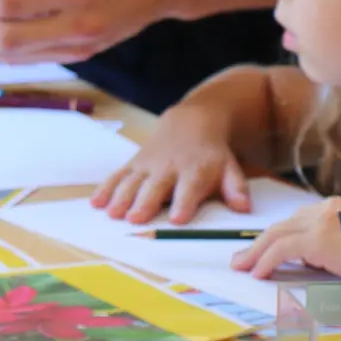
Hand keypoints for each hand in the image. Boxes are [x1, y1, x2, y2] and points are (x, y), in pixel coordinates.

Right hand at [91, 105, 249, 223]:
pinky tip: (96, 203)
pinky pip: (117, 175)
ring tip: (112, 214)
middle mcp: (169, 168)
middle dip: (145, 202)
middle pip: (156, 187)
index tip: (178, 219)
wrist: (192, 121)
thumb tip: (245, 208)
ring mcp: (148, 164)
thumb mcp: (229, 167)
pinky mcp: (134, 163)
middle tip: (135, 219)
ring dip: (121, 197)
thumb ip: (236, 188)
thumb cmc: (212, 155)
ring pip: (133, 182)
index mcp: (195, 171)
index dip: (184, 203)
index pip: (189, 189)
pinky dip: (106, 188)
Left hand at [230, 199, 340, 280]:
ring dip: (257, 251)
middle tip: (244, 258)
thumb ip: (336, 248)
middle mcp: (330, 208)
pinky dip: (266, 261)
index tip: (267, 250)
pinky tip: (259, 273)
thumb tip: (311, 262)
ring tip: (243, 266)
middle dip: (262, 242)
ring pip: (278, 234)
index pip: (301, 220)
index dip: (281, 236)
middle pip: (285, 225)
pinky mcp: (318, 238)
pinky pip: (283, 250)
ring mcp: (323, 221)